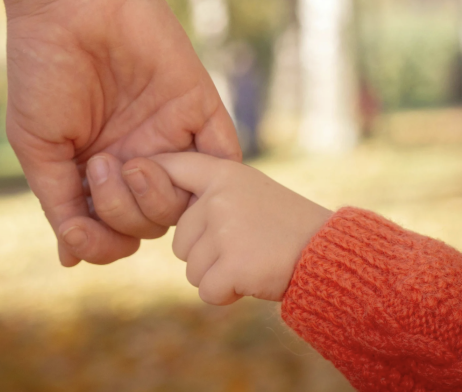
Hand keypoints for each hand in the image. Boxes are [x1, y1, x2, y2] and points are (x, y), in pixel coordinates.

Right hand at [5, 0, 240, 267]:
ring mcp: (170, 136)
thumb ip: (60, 203)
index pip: (114, 232)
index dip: (102, 243)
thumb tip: (72, 257)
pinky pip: (223, 158)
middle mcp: (137, 158)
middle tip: (99, 165)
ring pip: (184, 203)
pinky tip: (171, 166)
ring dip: (155, 198)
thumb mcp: (38, 147)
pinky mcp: (199, 108)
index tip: (81, 230)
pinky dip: (209, 176)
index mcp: (99, 171)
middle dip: (124, 213)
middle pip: (150, 223)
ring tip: (127, 162)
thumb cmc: (44, 71)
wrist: (71, 1)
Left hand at [132, 153, 331, 304]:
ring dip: (217, 275)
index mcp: (223, 173)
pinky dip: (226, 295)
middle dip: (206, 253)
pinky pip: (206, 291)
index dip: (152, 175)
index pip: (173, 166)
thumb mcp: (250, 192)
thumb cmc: (287, 225)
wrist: (330, 253)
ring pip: (192, 268)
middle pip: (180, 240)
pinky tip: (253, 279)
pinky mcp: (231, 264)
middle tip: (245, 246)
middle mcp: (218, 197)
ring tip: (253, 259)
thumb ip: (211, 194)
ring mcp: (224, 229)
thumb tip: (160, 197)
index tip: (131, 173)